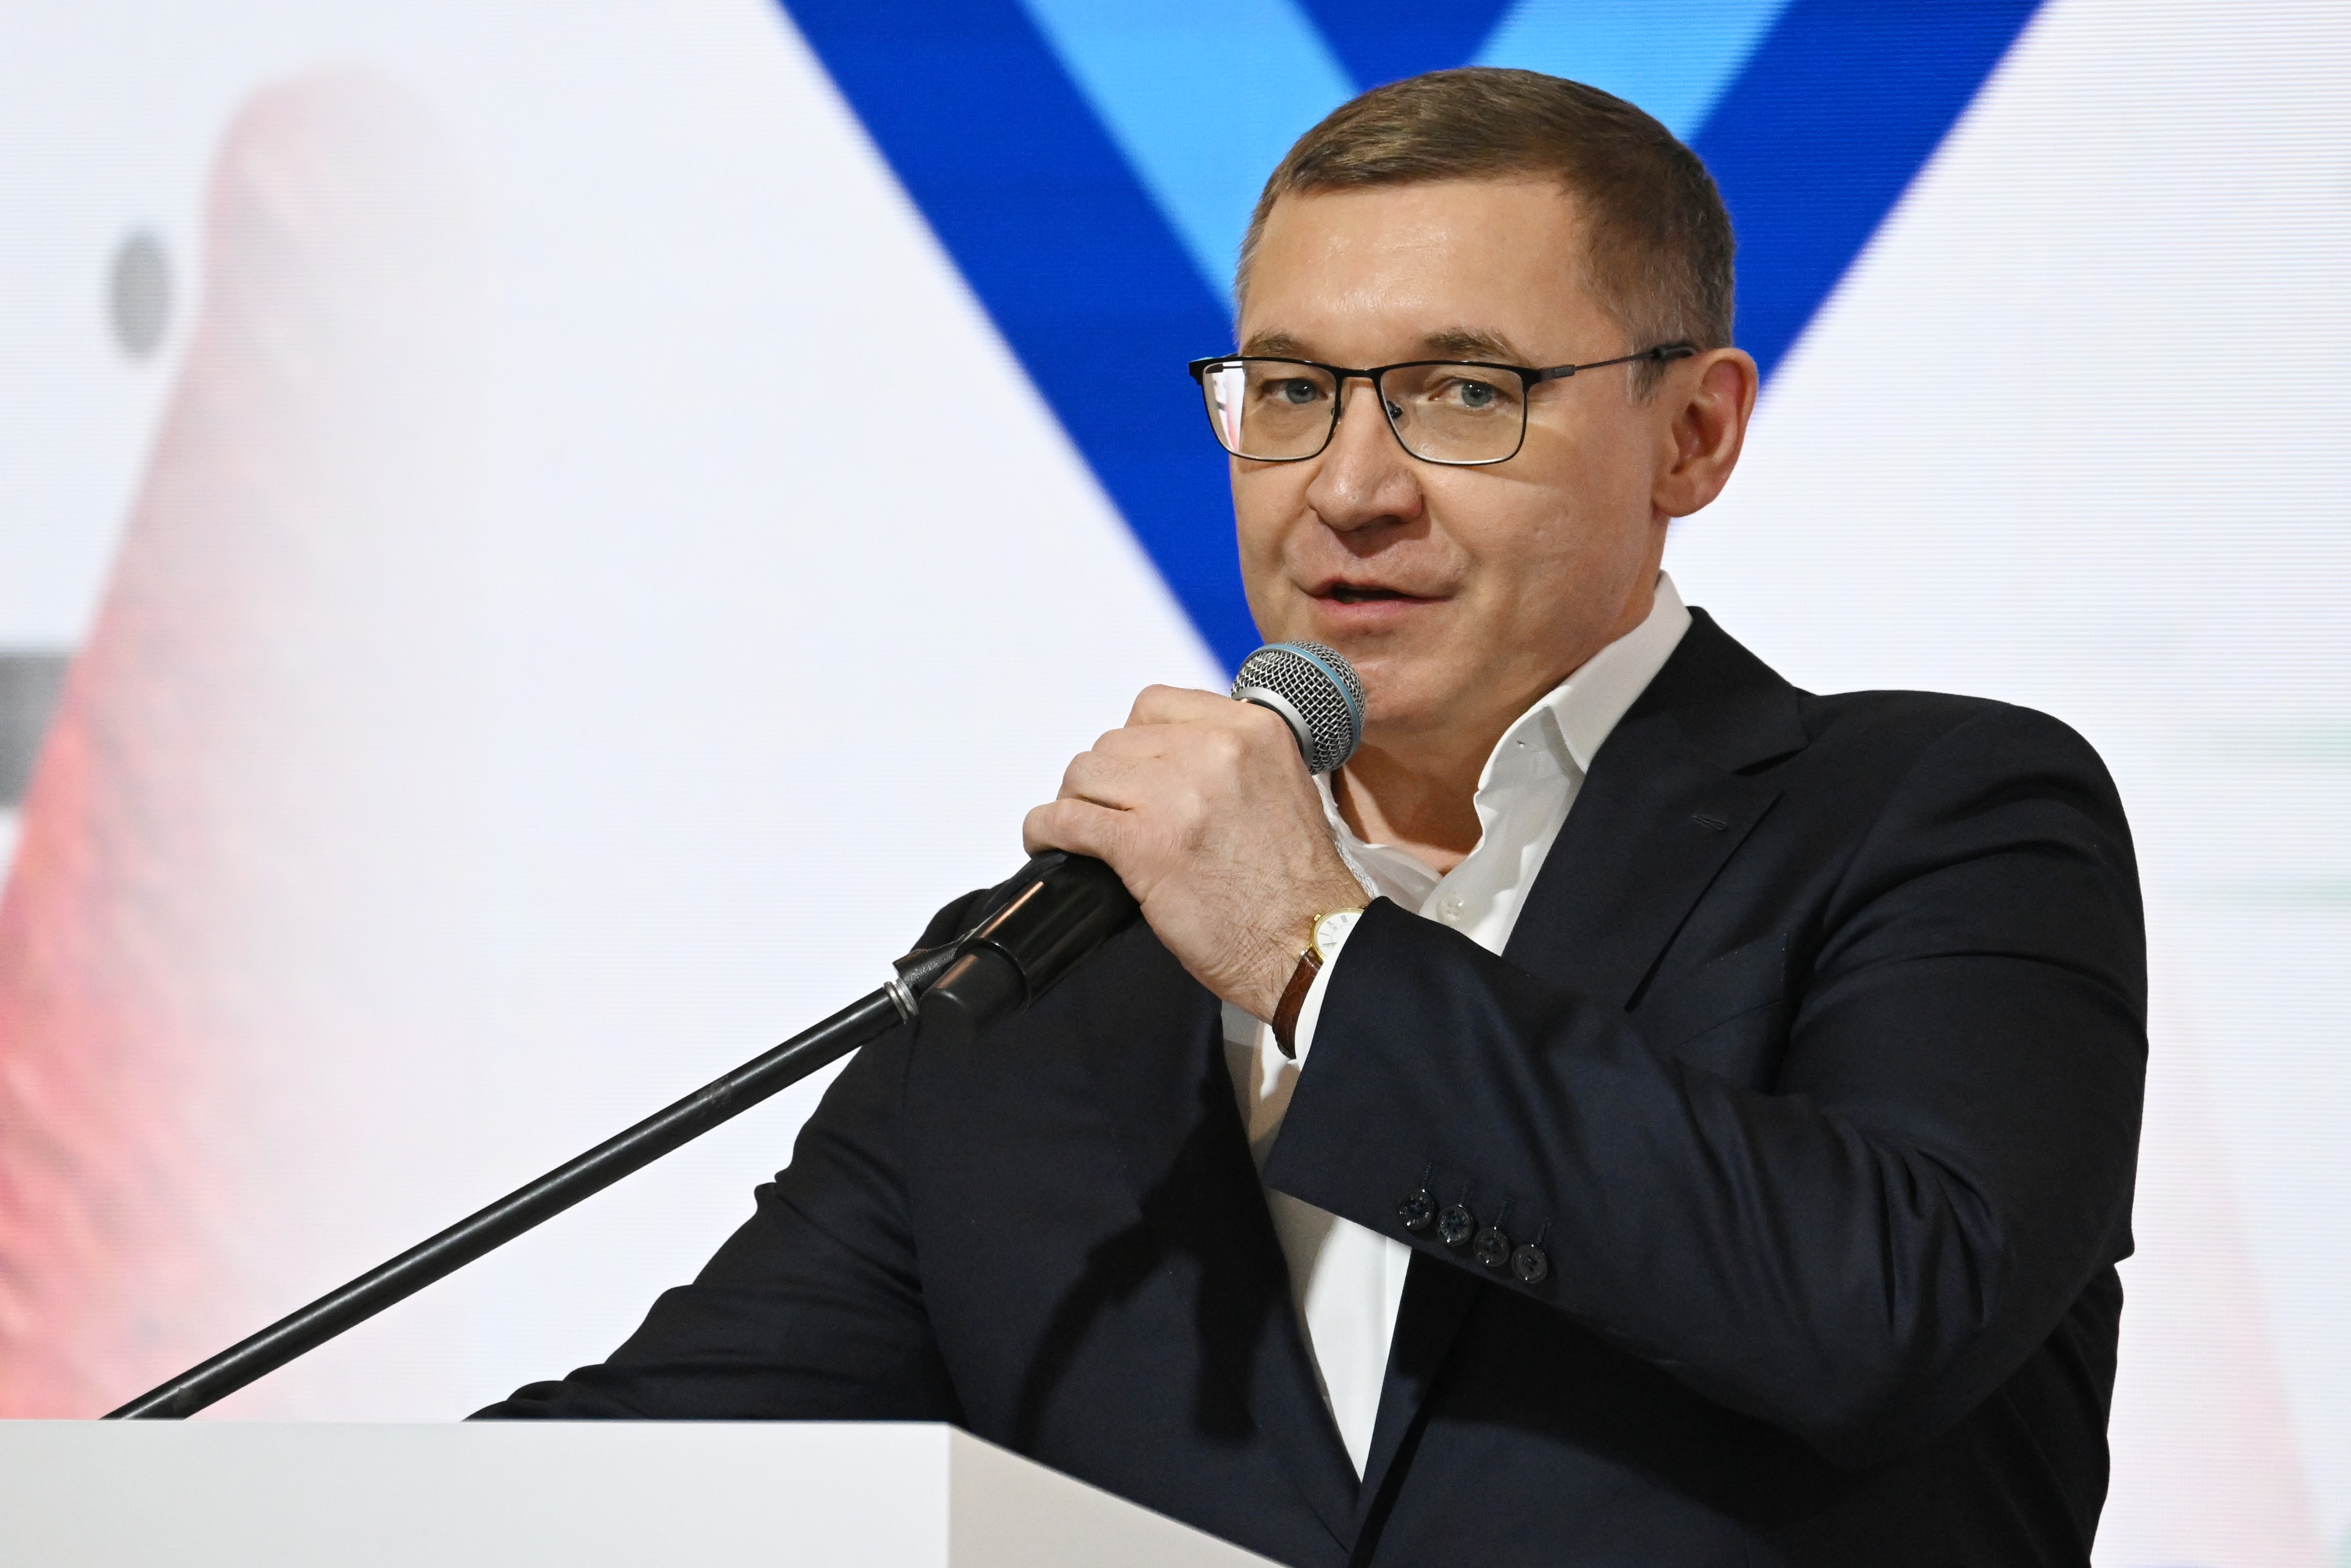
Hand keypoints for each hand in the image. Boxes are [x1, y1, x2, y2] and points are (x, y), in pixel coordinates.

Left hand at [1023, 686, 1365, 1019]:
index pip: (1156, 705)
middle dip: (1106, 779)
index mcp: (1253, 729)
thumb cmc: (1296, 883)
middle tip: (1111, 813)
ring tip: (1082, 830)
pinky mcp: (1144, 845)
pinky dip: (1046, 830)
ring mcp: (1177, 796)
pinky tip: (1049, 843)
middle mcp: (1215, 750)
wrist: (1310, 944)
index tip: (1133, 773)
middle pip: (1115, 741)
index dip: (1134, 743)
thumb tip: (1160, 757)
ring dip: (1076, 802)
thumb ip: (1226, 757)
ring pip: (1084, 774)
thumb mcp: (1278, 784)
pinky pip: (1066, 819)